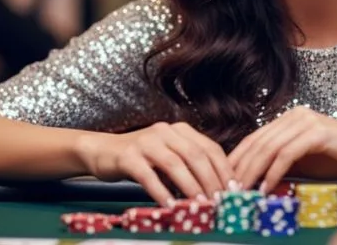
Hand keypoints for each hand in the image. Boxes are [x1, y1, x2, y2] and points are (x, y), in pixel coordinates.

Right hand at [76, 122, 234, 206]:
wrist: (102, 151)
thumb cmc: (141, 158)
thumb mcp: (168, 157)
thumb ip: (189, 167)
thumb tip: (215, 191)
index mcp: (181, 130)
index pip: (210, 147)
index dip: (225, 169)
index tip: (235, 190)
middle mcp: (166, 131)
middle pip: (196, 155)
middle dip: (211, 180)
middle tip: (220, 202)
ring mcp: (146, 142)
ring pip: (175, 164)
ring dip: (190, 187)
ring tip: (200, 206)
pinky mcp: (129, 156)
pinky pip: (148, 175)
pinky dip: (161, 192)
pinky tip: (170, 206)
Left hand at [229, 106, 336, 190]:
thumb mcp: (306, 163)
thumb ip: (282, 165)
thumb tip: (255, 182)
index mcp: (290, 119)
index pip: (255, 138)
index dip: (238, 159)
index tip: (227, 181)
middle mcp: (295, 115)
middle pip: (258, 142)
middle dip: (241, 168)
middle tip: (230, 190)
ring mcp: (306, 121)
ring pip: (269, 148)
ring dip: (253, 172)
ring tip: (244, 192)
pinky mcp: (317, 133)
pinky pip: (287, 154)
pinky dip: (274, 172)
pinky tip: (267, 187)